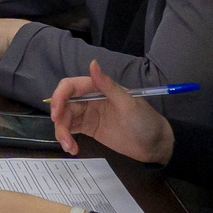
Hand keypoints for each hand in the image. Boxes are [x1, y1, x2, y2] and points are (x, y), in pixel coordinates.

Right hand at [45, 61, 173, 163]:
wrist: (155, 145)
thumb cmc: (145, 121)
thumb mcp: (128, 103)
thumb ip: (108, 85)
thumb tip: (92, 63)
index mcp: (98, 88)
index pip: (70, 87)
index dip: (59, 97)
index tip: (57, 114)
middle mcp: (90, 99)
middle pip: (63, 104)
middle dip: (59, 119)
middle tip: (64, 137)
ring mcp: (88, 114)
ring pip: (65, 118)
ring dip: (62, 132)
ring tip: (69, 147)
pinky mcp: (89, 129)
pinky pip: (71, 130)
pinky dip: (67, 139)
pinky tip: (72, 148)